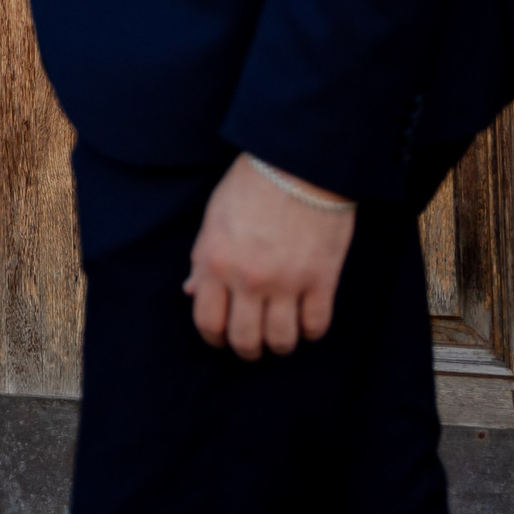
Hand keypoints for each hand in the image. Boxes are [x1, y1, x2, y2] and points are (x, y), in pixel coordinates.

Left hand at [184, 153, 355, 358]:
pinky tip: (306, 322)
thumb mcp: (214, 216)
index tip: (221, 339)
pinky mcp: (321, 280)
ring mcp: (286, 282)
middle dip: (247, 350)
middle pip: (244, 339)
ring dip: (280, 345)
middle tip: (253, 346)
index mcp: (214, 261)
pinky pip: (315, 325)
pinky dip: (310, 332)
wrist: (299, 162)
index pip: (207, 321)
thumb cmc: (251, 184)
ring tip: (280, 337)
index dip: (213, 338)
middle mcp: (247, 278)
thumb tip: (191, 291)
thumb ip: (201, 257)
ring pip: (281, 340)